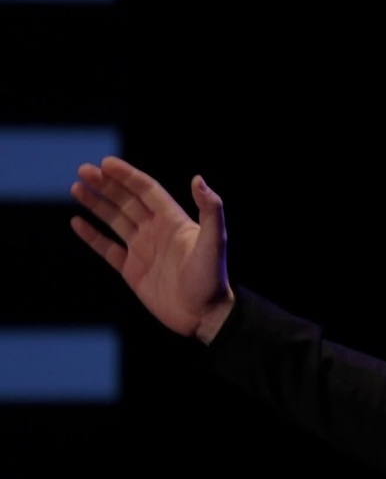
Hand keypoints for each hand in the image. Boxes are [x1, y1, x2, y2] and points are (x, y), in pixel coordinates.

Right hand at [70, 156, 233, 342]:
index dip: (127, 176)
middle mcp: (157, 231)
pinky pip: (107, 249)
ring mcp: (143, 250)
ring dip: (97, 204)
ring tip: (77, 188)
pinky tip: (77, 222)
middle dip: (106, 185)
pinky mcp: (133, 271)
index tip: (106, 163)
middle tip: (84, 170)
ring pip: (115, 220)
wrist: (204, 315)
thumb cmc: (212, 278)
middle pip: (127, 201)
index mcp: (174, 221)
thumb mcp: (214, 241)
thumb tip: (198, 179)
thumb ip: (210, 210)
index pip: (147, 191)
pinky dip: (92, 235)